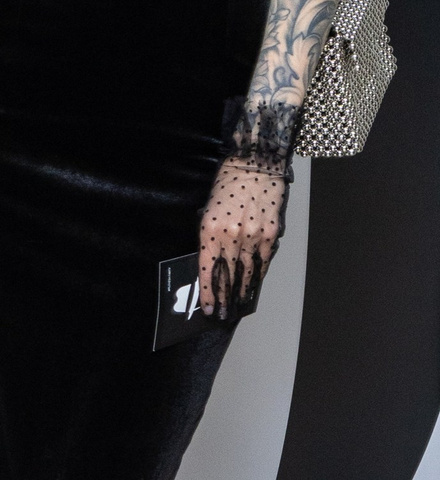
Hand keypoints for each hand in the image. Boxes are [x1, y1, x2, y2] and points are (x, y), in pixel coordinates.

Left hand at [197, 157, 287, 317]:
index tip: (208, 309)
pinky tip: (253, 285)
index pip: (207, 270)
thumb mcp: (207, 209)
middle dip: (224, 298)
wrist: (255, 165)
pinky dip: (257, 274)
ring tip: (237, 306)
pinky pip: (263, 261)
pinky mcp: (271, 234)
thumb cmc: (227, 183)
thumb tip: (210, 259)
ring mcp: (253, 236)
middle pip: (227, 276)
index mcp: (210, 230)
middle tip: (223, 314)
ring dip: (241, 291)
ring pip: (247, 272)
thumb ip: (208, 235)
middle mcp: (231, 236)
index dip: (208, 293)